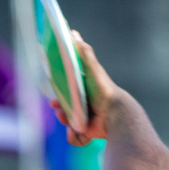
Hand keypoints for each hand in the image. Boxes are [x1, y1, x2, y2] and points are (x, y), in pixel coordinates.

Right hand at [54, 31, 119, 146]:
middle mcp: (84, 104)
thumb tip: (73, 33)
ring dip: (65, 121)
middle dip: (60, 108)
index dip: (57, 92)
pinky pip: (74, 137)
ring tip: (70, 121)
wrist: (115, 116)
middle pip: (64, 107)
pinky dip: (75, 136)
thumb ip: (83, 53)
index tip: (53, 96)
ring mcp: (85, 118)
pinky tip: (79, 131)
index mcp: (84, 89)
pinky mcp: (87, 132)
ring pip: (67, 122)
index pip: (65, 90)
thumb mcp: (92, 68)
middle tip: (58, 108)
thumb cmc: (103, 90)